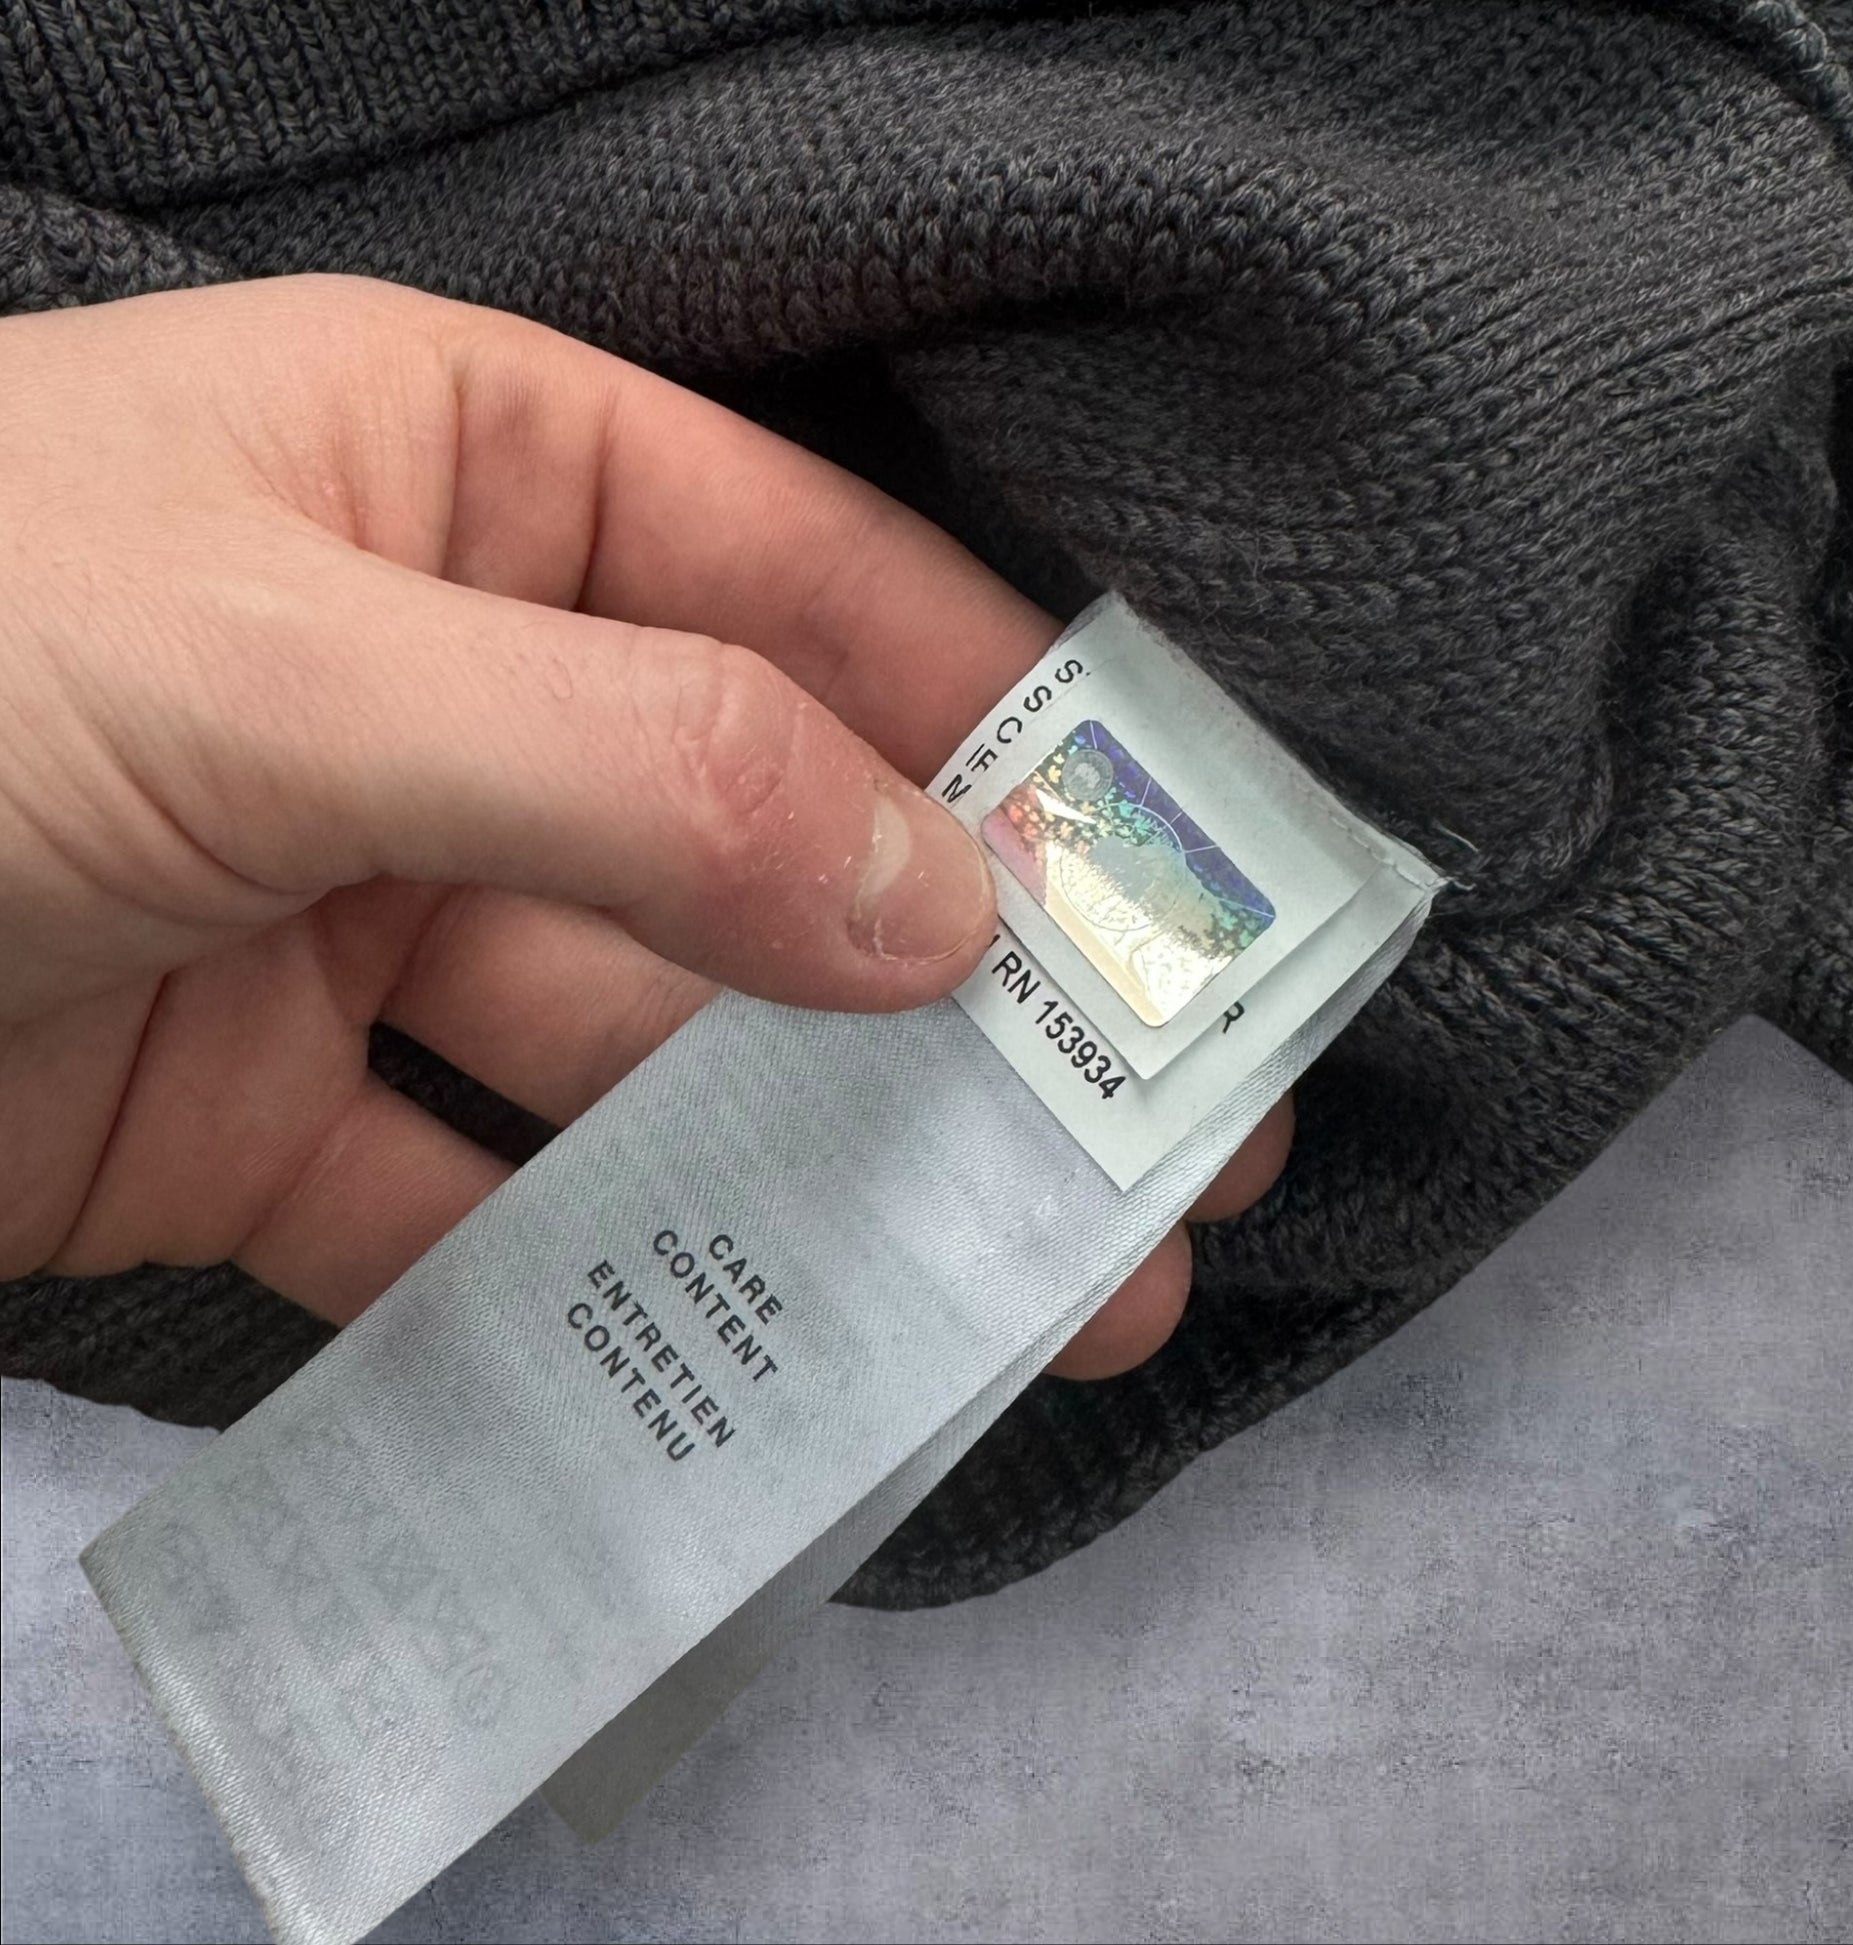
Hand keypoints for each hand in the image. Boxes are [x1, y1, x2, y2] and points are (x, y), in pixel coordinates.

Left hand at [0, 276, 1291, 1376]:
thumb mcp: (278, 654)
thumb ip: (636, 765)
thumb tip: (951, 903)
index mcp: (457, 478)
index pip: (796, 577)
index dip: (999, 716)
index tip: (1170, 868)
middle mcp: (444, 689)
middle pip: (763, 843)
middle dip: (972, 991)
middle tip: (1174, 1128)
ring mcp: (367, 913)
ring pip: (657, 1049)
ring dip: (838, 1170)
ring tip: (1049, 1287)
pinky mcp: (274, 1120)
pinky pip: (489, 1206)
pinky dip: (615, 1291)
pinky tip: (778, 1373)